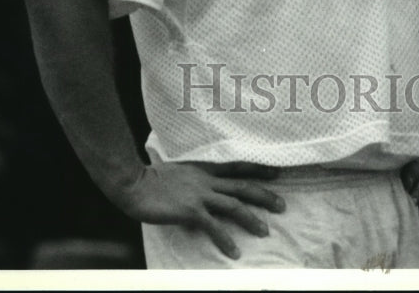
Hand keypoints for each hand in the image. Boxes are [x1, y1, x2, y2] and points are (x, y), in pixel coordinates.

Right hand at [114, 160, 285, 259]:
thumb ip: (194, 178)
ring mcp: (200, 195)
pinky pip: (213, 226)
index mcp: (205, 169)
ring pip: (233, 205)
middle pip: (242, 186)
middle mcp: (206, 180)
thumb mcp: (179, 171)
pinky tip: (234, 251)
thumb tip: (204, 189)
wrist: (136, 184)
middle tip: (282, 205)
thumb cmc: (153, 179)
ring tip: (265, 231)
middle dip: (264, 195)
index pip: (237, 167)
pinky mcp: (191, 210)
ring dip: (251, 218)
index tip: (277, 172)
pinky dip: (225, 239)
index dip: (258, 169)